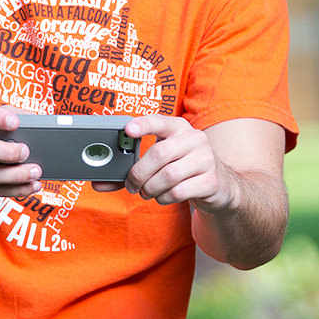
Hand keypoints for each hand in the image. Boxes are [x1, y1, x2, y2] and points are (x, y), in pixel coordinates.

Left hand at [93, 115, 237, 212]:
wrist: (219, 186)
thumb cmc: (181, 169)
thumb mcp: (160, 163)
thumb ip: (129, 170)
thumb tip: (98, 183)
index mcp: (179, 128)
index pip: (160, 121)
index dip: (143, 124)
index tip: (128, 130)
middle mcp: (194, 139)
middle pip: (159, 154)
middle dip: (139, 173)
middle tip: (132, 185)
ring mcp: (206, 159)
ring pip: (168, 176)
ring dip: (151, 188)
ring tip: (147, 192)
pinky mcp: (211, 180)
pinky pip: (178, 191)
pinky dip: (164, 198)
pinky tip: (163, 197)